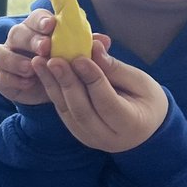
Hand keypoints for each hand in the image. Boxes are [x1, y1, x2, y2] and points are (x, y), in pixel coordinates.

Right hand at [0, 10, 109, 105]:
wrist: (52, 91)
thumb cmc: (64, 66)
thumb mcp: (77, 57)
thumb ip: (87, 47)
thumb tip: (104, 40)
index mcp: (37, 29)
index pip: (36, 17)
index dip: (42, 20)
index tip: (51, 25)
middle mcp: (18, 40)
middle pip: (16, 32)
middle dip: (30, 40)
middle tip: (45, 49)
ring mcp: (6, 58)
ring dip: (14, 60)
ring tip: (31, 69)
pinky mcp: (1, 77)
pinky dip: (11, 79)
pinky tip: (27, 84)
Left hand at [31, 40, 167, 152]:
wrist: (145, 129)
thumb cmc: (147, 100)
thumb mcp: (141, 82)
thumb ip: (116, 68)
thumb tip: (93, 48)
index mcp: (130, 124)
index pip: (107, 102)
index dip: (92, 79)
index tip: (79, 58)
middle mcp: (107, 137)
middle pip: (82, 110)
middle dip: (66, 82)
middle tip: (53, 59)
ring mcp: (89, 138)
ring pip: (67, 111)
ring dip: (52, 85)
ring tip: (40, 62)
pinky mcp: (76, 132)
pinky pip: (62, 111)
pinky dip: (52, 90)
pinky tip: (43, 72)